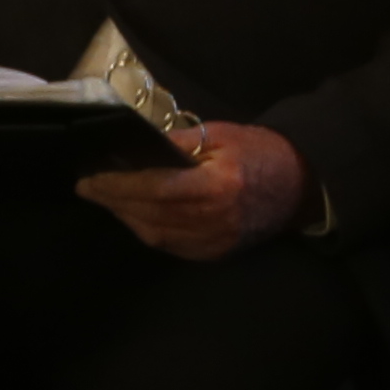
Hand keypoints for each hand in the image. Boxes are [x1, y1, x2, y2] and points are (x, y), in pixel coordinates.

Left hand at [80, 117, 307, 260]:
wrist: (302, 185)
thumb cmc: (261, 152)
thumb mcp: (221, 135)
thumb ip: (178, 144)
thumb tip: (135, 147)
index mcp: (216, 187)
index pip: (154, 189)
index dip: (117, 185)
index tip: (88, 178)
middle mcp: (213, 221)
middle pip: (148, 215)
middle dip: (113, 201)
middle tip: (87, 186)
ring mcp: (214, 243)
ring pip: (155, 235)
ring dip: (126, 216)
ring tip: (106, 197)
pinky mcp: (215, 254)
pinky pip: (170, 245)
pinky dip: (148, 229)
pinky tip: (135, 213)